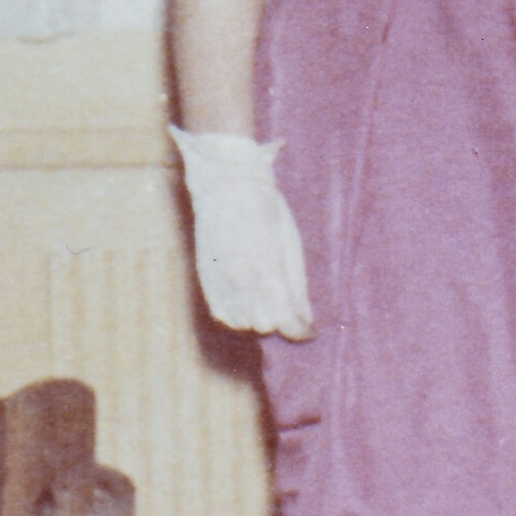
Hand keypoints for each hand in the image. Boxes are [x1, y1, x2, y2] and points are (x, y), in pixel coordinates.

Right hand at [169, 128, 313, 338]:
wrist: (226, 185)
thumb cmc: (266, 210)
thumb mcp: (291, 244)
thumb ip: (297, 288)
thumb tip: (308, 325)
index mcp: (266, 267)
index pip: (283, 319)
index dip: (299, 330)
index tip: (309, 331)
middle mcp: (239, 278)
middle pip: (264, 325)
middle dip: (280, 319)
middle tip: (288, 303)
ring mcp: (219, 280)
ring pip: (243, 323)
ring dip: (258, 316)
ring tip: (267, 294)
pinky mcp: (205, 280)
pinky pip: (222, 315)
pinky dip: (237, 313)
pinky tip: (248, 298)